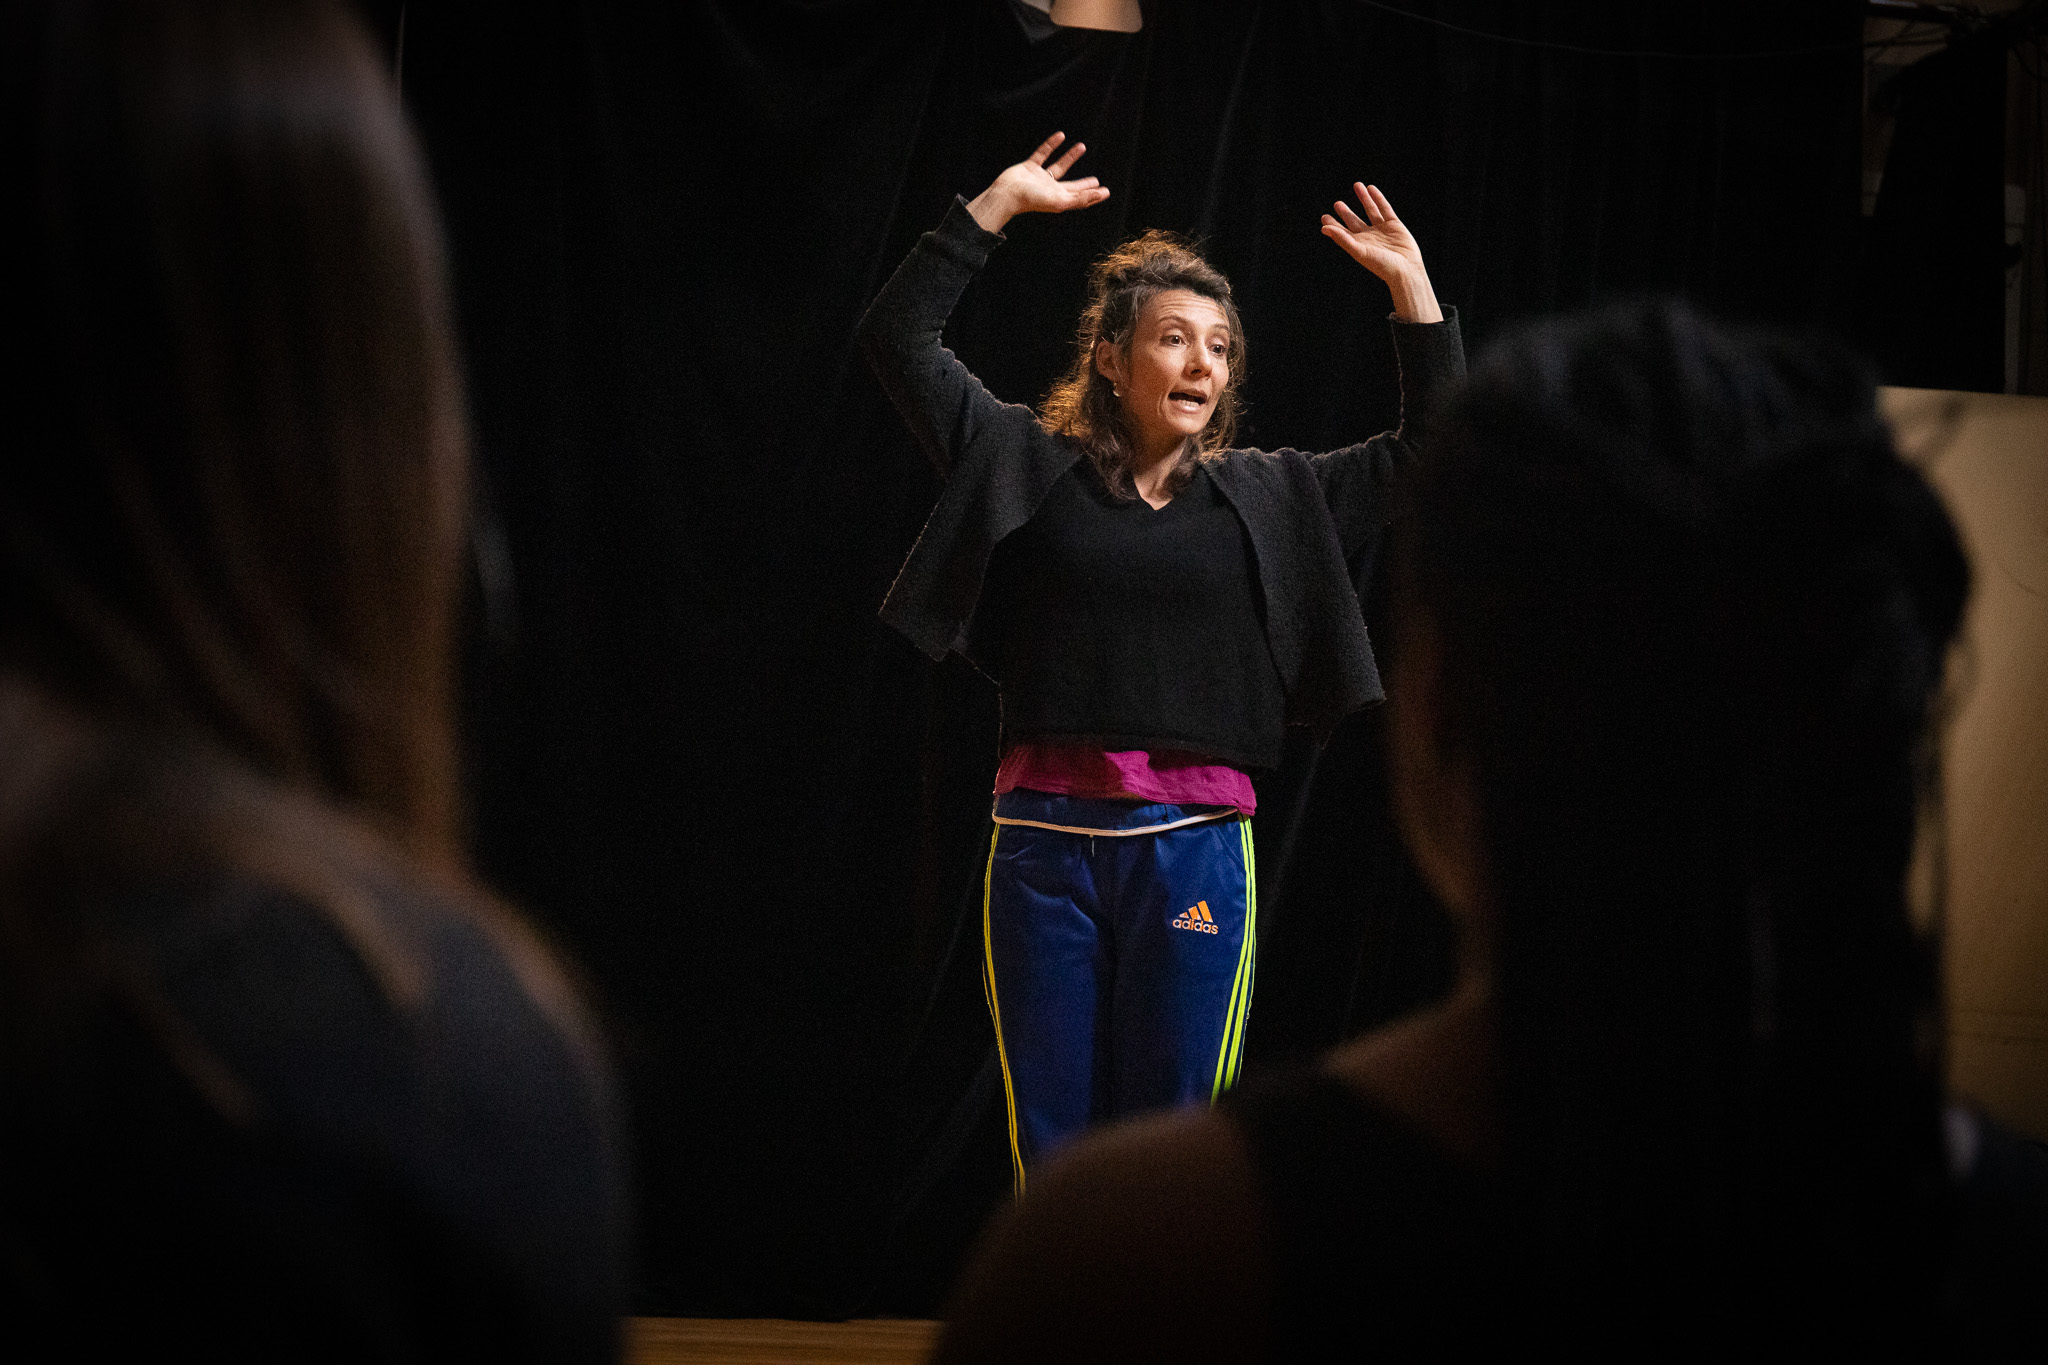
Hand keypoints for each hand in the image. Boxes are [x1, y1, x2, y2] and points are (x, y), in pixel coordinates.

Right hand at [966, 133, 1110, 232]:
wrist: (1006, 194)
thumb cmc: (1032, 200)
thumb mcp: (1060, 201)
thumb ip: (1080, 198)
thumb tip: (1100, 193)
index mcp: (1059, 199)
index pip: (1079, 198)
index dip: (1093, 196)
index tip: (1105, 191)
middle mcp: (1051, 189)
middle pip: (1072, 186)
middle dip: (1083, 184)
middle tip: (1095, 180)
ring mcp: (1040, 178)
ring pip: (1059, 165)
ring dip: (1070, 156)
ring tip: (1082, 146)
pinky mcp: (1029, 167)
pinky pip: (1043, 153)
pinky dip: (1051, 144)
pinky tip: (1060, 135)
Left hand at [1322, 182, 1441, 323]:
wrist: (1406, 269)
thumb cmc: (1381, 265)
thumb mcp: (1359, 251)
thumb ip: (1342, 239)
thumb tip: (1324, 228)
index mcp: (1358, 244)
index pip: (1342, 232)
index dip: (1333, 225)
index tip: (1324, 217)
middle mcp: (1369, 237)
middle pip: (1354, 221)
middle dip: (1346, 213)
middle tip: (1337, 204)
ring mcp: (1382, 230)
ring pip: (1370, 210)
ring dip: (1363, 198)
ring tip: (1357, 185)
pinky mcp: (1394, 225)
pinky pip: (1385, 208)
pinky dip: (1378, 198)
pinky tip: (1372, 189)